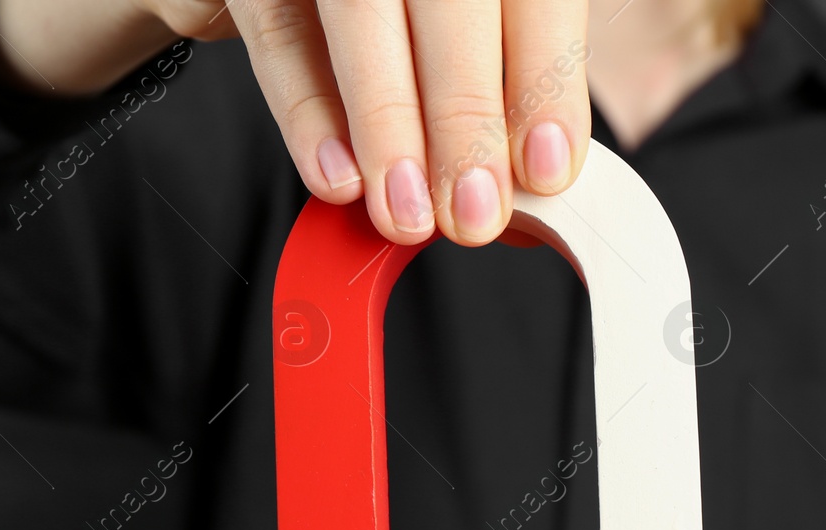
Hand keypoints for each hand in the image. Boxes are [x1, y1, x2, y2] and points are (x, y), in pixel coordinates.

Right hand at [140, 0, 590, 246]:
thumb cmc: (397, 15)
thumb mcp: (460, 34)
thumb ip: (494, 85)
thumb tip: (531, 178)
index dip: (542, 78)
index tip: (546, 169)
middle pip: (452, 4)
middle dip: (466, 117)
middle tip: (473, 213)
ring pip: (362, 14)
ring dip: (389, 125)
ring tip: (407, 211)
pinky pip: (279, 35)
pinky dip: (307, 114)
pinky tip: (338, 178)